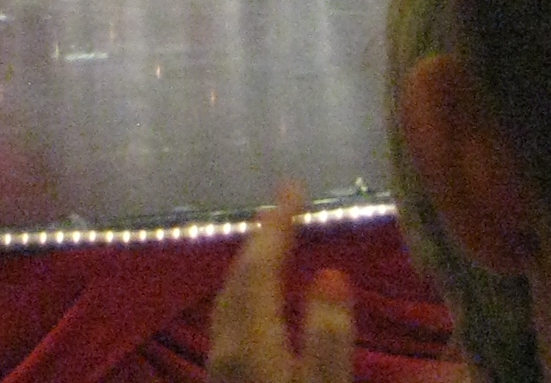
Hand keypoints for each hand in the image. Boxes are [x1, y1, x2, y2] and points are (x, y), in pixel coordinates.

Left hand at [208, 188, 354, 382]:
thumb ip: (329, 337)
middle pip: (240, 277)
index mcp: (249, 340)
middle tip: (285, 203)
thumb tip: (332, 272)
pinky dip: (246, 288)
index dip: (277, 225)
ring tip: (271, 236)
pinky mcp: (221, 378)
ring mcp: (218, 362)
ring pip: (231, 296)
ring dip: (251, 260)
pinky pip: (231, 314)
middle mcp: (224, 344)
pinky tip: (256, 294)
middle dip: (262, 236)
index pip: (259, 268)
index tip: (294, 187)